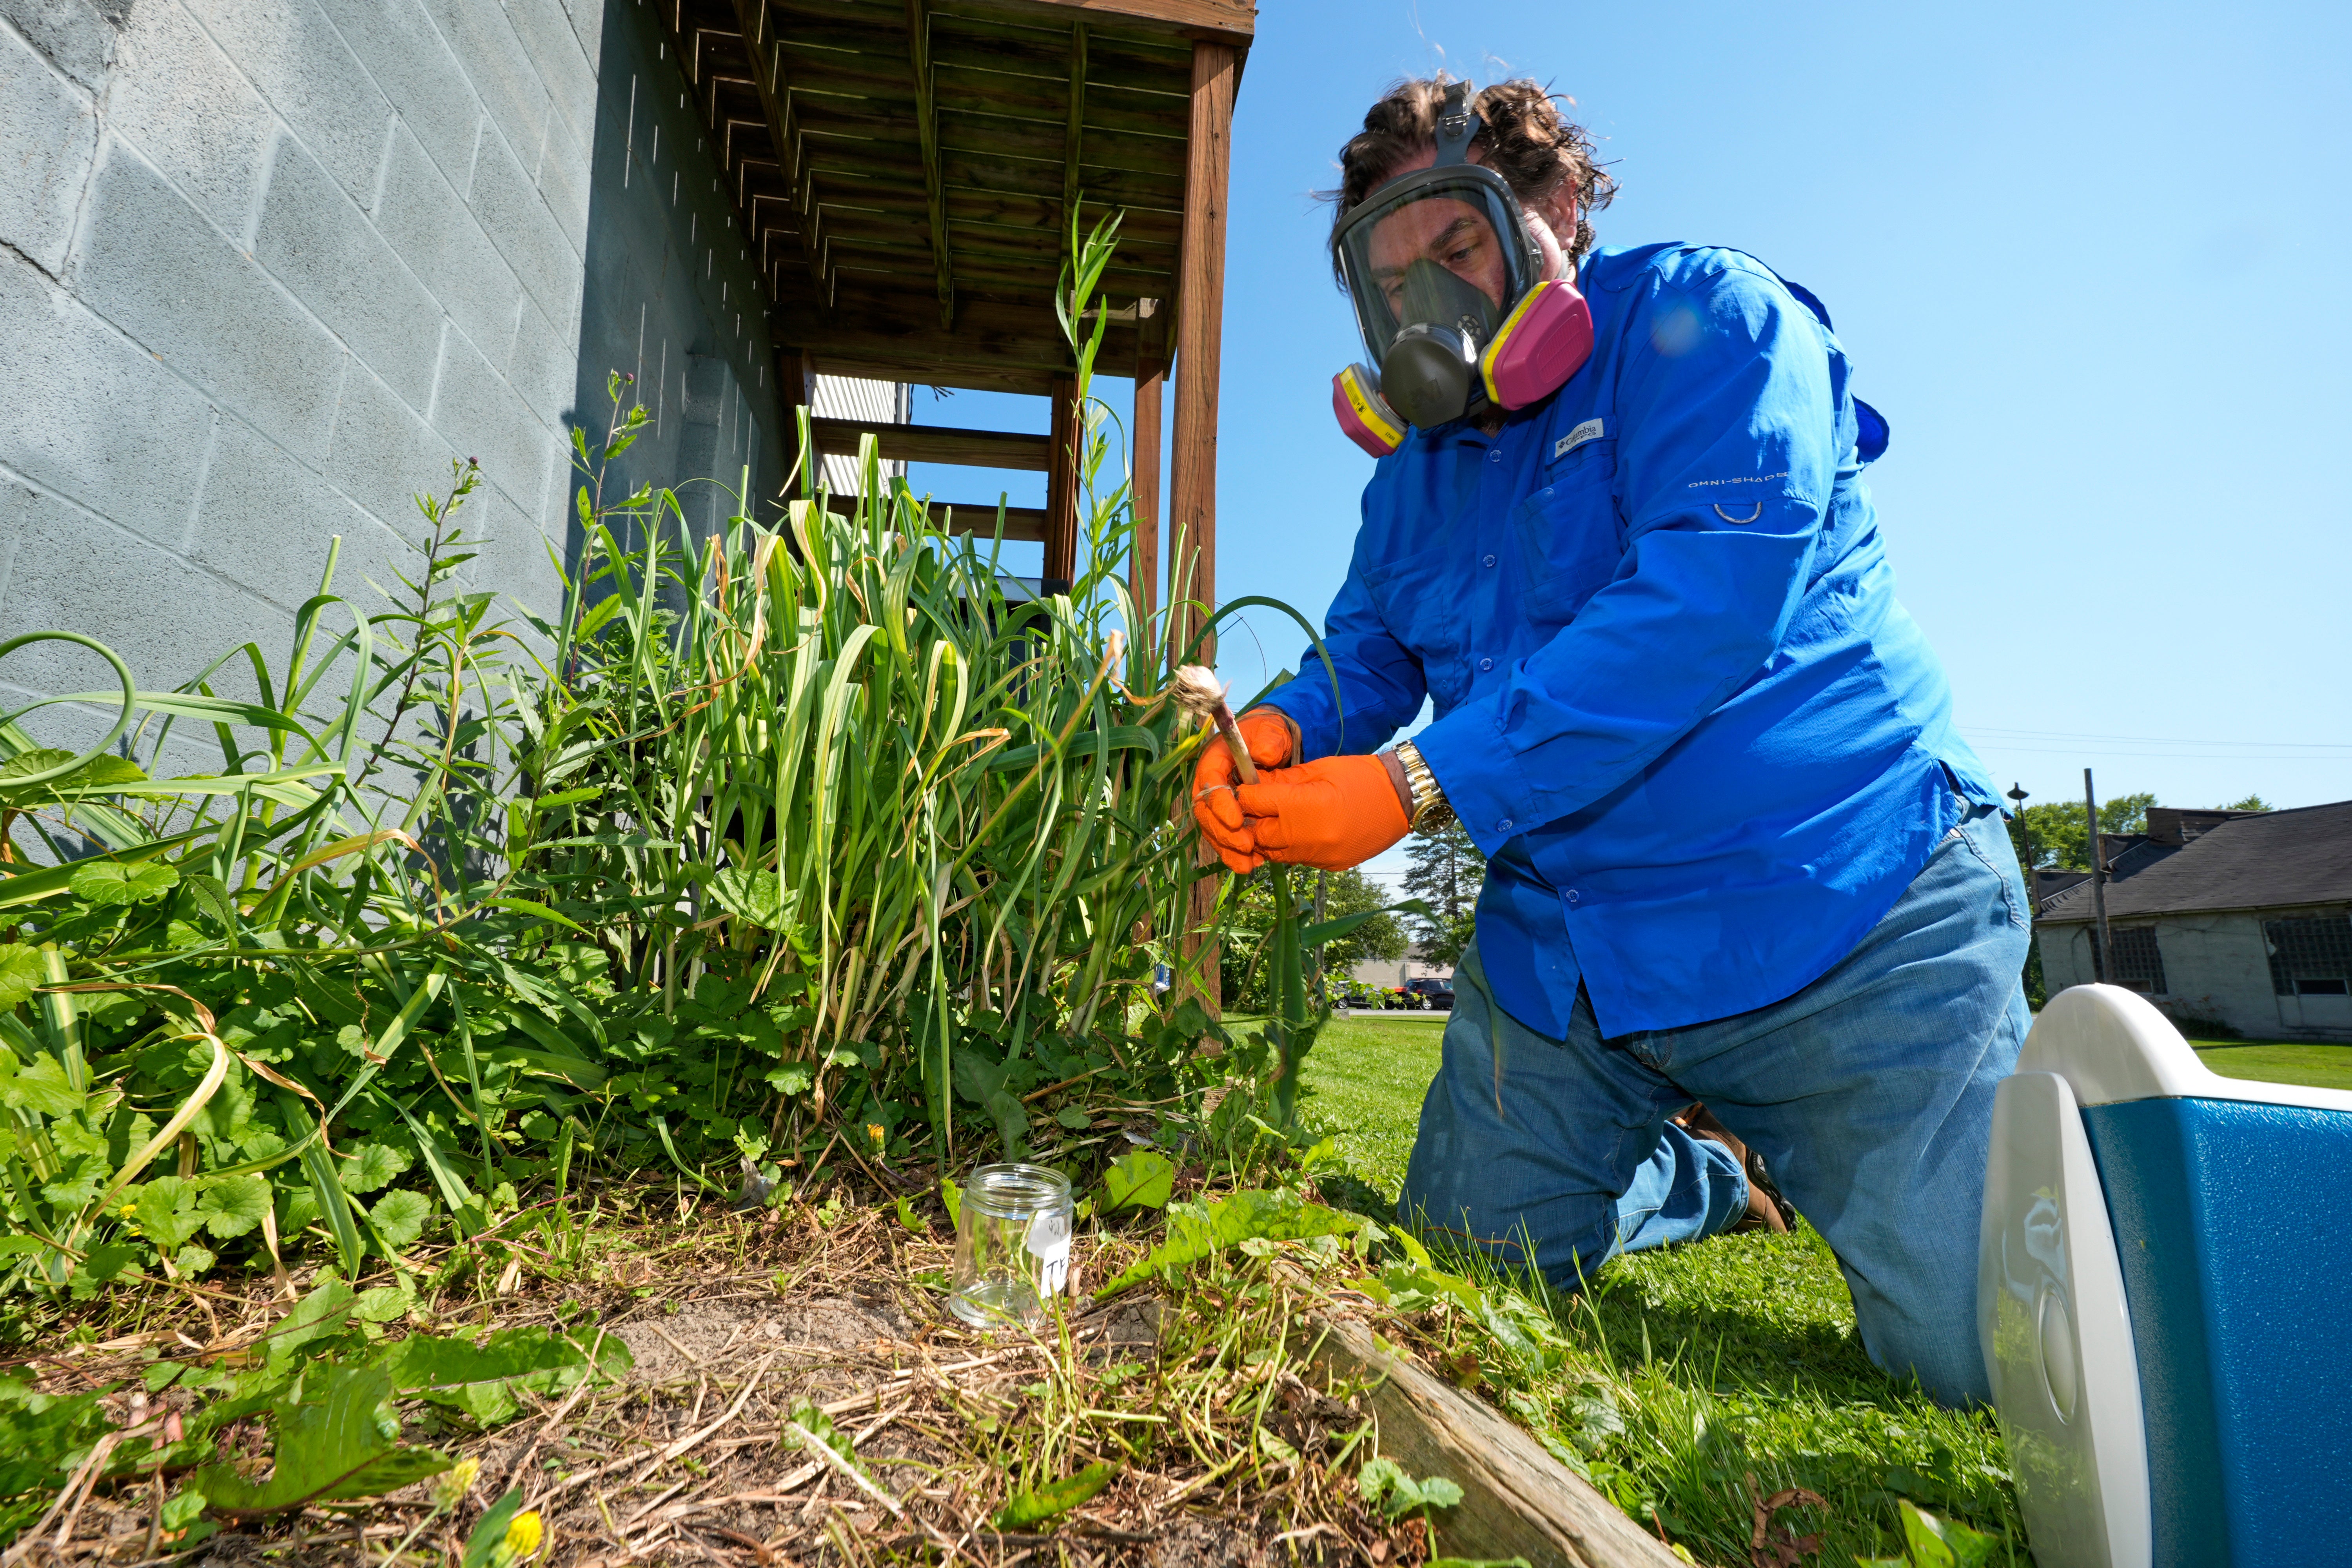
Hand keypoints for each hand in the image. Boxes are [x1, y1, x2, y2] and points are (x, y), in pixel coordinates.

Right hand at [1189, 709, 1295, 873]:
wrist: (1271, 746)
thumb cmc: (1268, 736)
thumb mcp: (1271, 731)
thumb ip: (1269, 740)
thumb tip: (1265, 756)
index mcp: (1215, 759)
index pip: (1208, 781)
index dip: (1218, 802)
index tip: (1236, 820)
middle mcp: (1210, 784)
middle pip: (1206, 812)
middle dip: (1223, 832)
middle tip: (1247, 845)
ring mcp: (1217, 803)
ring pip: (1213, 830)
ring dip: (1228, 850)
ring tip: (1249, 864)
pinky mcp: (1226, 818)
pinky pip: (1224, 839)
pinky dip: (1235, 855)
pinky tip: (1253, 865)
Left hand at [1233, 753, 1411, 870]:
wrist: (1402, 800)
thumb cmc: (1361, 776)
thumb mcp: (1319, 769)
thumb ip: (1282, 780)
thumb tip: (1251, 784)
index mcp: (1304, 806)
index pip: (1255, 804)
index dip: (1245, 795)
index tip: (1243, 788)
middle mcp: (1309, 838)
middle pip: (1259, 834)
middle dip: (1251, 820)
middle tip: (1254, 806)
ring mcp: (1319, 856)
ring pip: (1275, 853)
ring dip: (1268, 837)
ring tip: (1273, 818)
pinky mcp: (1329, 866)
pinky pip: (1297, 860)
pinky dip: (1289, 847)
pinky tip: (1296, 831)